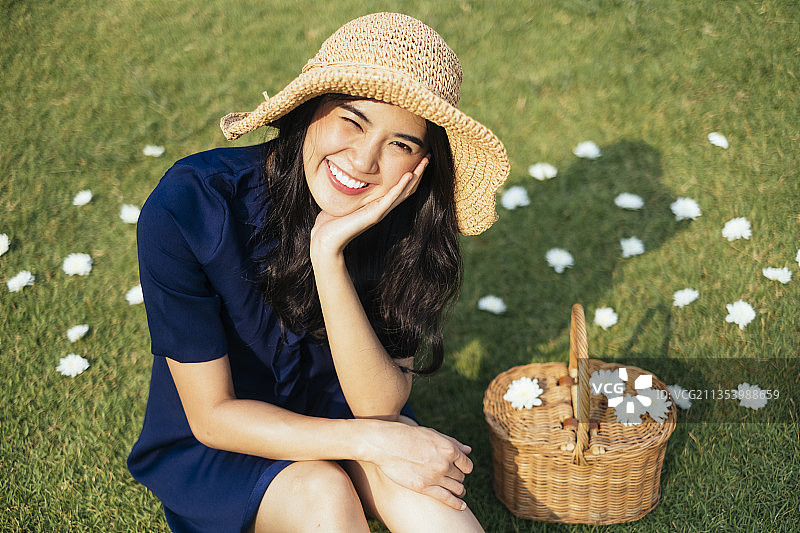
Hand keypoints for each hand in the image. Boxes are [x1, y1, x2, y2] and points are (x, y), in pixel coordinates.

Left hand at [310, 155, 428, 259]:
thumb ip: (350, 190)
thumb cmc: (332, 222)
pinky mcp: (374, 215)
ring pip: (404, 192)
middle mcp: (383, 208)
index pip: (400, 187)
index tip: (418, 157)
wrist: (326, 239)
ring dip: (415, 176)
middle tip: (428, 156)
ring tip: (424, 162)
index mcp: (378, 204)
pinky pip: (391, 198)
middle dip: (419, 172)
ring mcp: (380, 212)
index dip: (411, 173)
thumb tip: (345, 175)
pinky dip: (400, 187)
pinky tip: (409, 176)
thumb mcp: (345, 201)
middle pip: (408, 188)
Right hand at [364, 421, 473, 510]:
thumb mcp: (433, 434)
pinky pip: (447, 498)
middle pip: (461, 477)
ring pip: (457, 489)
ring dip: (459, 490)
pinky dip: (457, 504)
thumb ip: (452, 442)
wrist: (386, 443)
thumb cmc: (409, 436)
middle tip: (450, 478)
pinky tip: (462, 506)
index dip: (464, 467)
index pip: (467, 465)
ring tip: (457, 491)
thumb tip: (468, 450)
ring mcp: (435, 476)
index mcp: (449, 449)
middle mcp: (445, 463)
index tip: (459, 469)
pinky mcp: (425, 487)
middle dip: (457, 478)